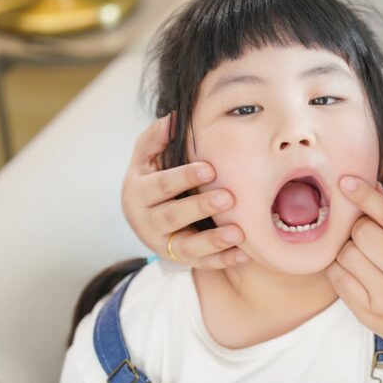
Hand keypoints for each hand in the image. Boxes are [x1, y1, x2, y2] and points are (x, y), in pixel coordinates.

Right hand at [121, 116, 246, 268]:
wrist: (144, 216)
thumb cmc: (152, 179)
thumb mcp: (146, 159)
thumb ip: (155, 138)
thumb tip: (173, 117)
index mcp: (138, 192)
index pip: (161, 184)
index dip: (184, 177)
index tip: (210, 168)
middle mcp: (146, 221)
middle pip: (173, 216)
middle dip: (201, 207)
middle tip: (229, 197)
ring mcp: (162, 244)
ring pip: (186, 247)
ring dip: (213, 241)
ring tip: (239, 233)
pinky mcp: (179, 259)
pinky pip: (202, 264)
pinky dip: (223, 260)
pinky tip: (244, 254)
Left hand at [325, 176, 382, 361]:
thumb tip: (370, 187)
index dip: (364, 196)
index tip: (346, 181)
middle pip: (362, 233)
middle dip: (359, 227)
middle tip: (367, 235)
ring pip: (346, 253)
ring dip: (348, 248)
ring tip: (363, 256)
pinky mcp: (367, 312)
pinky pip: (337, 277)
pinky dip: (340, 267)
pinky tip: (354, 269)